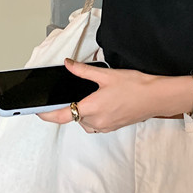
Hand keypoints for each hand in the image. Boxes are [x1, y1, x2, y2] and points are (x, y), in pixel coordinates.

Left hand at [37, 58, 172, 132]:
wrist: (156, 97)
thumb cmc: (135, 86)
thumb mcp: (107, 75)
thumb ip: (83, 71)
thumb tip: (68, 64)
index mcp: (92, 109)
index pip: (61, 115)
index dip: (46, 114)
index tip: (36, 110)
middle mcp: (96, 122)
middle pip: (74, 115)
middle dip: (73, 104)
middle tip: (79, 90)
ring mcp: (105, 127)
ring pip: (84, 121)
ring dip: (84, 110)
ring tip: (95, 95)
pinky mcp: (113, 127)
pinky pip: (95, 124)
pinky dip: (94, 114)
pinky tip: (104, 102)